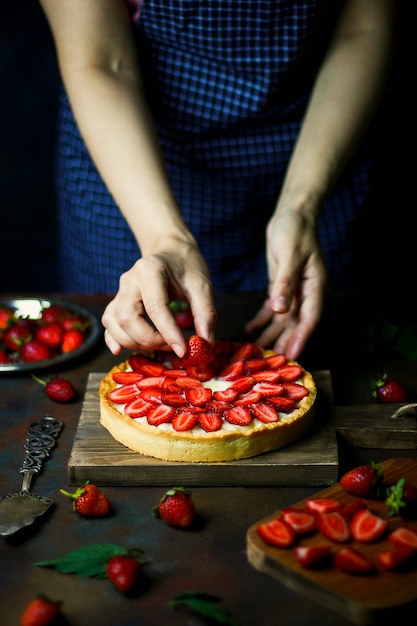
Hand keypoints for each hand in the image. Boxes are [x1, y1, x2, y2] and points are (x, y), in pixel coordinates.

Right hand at [101, 244, 216, 356]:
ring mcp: (120, 291)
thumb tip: (206, 343)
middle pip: (128, 318)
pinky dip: (113, 339)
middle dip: (149, 339)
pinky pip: (109, 323)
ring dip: (134, 342)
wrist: (170, 252)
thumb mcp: (202, 285)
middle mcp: (129, 280)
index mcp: (150, 270)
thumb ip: (205, 313)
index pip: (155, 307)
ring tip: (160, 344)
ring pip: (114, 323)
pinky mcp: (117, 302)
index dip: (168, 332)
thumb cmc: (186, 267)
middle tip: (172, 346)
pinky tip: (122, 349)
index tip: (183, 350)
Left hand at [245, 209, 326, 359]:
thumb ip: (285, 283)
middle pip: (296, 323)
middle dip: (284, 341)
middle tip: (273, 362)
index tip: (291, 355)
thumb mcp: (289, 256)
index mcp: (315, 287)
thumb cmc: (294, 232)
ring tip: (258, 350)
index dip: (301, 338)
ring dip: (271, 334)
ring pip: (283, 319)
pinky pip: (273, 308)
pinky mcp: (282, 286)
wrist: (292, 216)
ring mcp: (294, 291)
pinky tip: (250, 329)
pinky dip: (262, 319)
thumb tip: (280, 309)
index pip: (309, 318)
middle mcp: (306, 293)